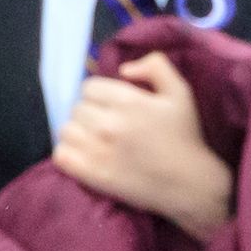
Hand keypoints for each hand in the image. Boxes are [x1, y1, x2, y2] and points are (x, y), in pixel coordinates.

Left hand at [53, 52, 232, 241]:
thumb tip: (124, 69)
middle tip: (109, 125)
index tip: (113, 106)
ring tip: (96, 140)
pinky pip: (60, 154)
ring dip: (78, 133)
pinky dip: (68, 153)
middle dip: (91, 114)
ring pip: (66, 130)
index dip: (101, 95)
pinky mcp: (92, 174)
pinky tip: (85, 155)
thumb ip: (156, 66)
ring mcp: (98, 150)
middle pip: (77, 109)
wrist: (189, 184)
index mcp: (128, 102)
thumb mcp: (181, 92)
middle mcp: (109, 124)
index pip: (89, 87)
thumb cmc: (184, 137)